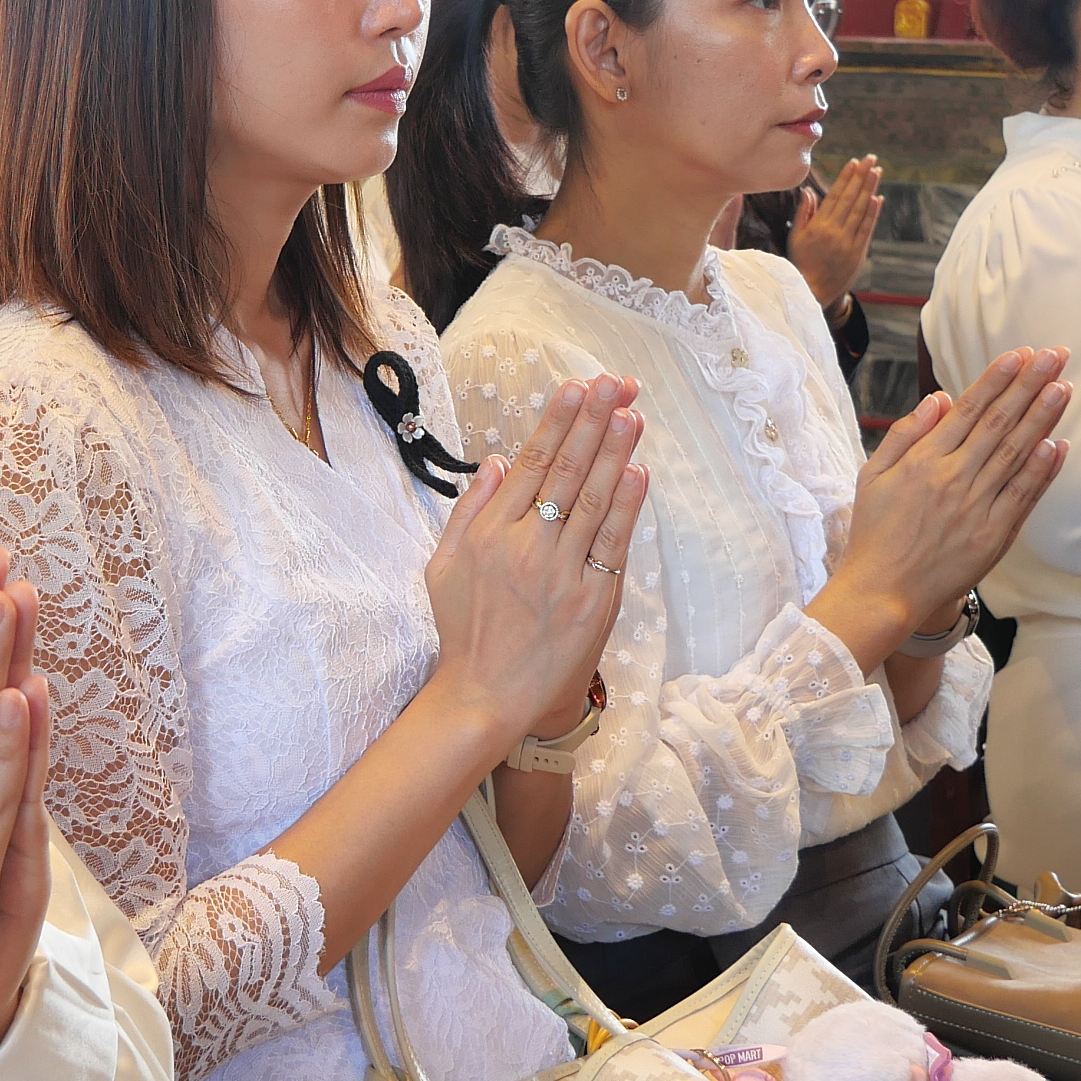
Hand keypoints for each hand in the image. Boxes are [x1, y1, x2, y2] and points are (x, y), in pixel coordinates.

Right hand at [425, 374, 648, 746]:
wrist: (484, 697)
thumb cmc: (463, 631)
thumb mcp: (443, 566)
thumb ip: (469, 510)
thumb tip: (499, 462)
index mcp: (489, 534)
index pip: (529, 464)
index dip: (556, 422)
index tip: (575, 386)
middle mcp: (525, 547)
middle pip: (565, 472)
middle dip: (592, 421)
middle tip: (614, 383)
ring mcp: (561, 574)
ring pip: (592, 500)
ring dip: (614, 453)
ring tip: (632, 413)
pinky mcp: (591, 602)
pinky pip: (611, 545)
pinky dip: (626, 507)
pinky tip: (637, 471)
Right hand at [793, 156, 883, 312]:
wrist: (812, 292)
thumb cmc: (801, 263)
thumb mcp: (796, 237)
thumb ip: (803, 213)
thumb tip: (807, 190)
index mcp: (818, 226)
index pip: (835, 196)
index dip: (846, 178)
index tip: (854, 162)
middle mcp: (834, 232)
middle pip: (850, 199)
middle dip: (861, 176)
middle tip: (871, 159)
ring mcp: (848, 242)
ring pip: (861, 210)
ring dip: (870, 189)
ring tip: (877, 171)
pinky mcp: (858, 253)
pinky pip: (867, 228)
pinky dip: (873, 212)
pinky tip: (878, 197)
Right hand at [814, 346, 1068, 665]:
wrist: (882, 592)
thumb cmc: (874, 533)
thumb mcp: (873, 475)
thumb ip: (905, 434)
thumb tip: (939, 398)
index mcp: (922, 461)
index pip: (968, 410)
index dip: (996, 380)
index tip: (1020, 354)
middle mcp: (952, 479)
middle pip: (999, 423)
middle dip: (1029, 385)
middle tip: (1056, 355)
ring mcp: (976, 507)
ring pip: (1016, 453)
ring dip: (1043, 418)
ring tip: (1064, 387)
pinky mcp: (993, 535)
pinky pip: (1023, 495)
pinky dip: (1042, 469)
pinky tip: (1059, 443)